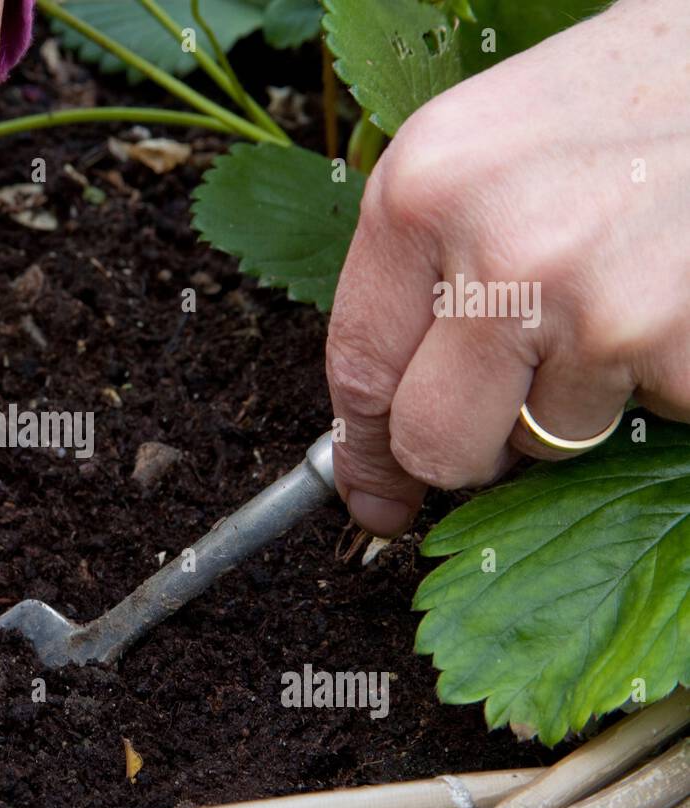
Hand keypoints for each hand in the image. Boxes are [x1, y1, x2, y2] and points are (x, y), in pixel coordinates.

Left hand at [325, 0, 689, 535]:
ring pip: (545, 441)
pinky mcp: (680, 347)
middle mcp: (500, 252)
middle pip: (435, 443)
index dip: (363, 450)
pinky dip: (649, 384)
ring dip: (566, 402)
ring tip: (606, 300)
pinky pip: (639, 420)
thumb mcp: (472, 154)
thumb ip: (415, 272)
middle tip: (492, 422)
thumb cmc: (607, 105)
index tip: (373, 493)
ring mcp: (598, 305)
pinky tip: (660, 304)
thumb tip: (378, 417)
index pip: (358, 370)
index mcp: (422, 195)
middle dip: (458, 455)